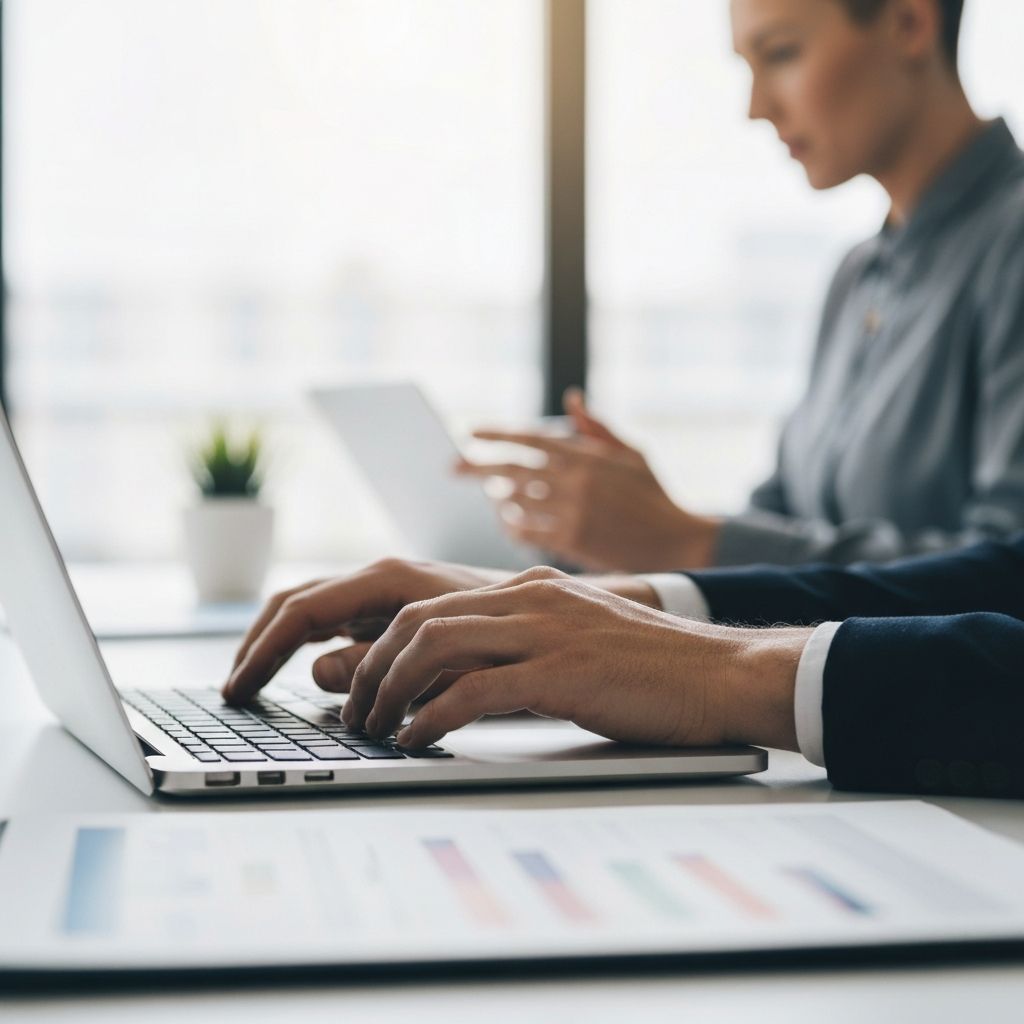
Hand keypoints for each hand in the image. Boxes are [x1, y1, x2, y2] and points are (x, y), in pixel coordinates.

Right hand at [222, 560, 509, 703]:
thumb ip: (382, 662)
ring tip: (253, 684)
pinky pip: (336, 621)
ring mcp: (385, 591)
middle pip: (297, 604)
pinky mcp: (394, 607)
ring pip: (313, 610)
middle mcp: (380, 579)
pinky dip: (308, 644)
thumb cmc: (507, 633)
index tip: (239, 689)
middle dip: (260, 644)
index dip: (264, 652)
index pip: (302, 611)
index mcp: (387, 581)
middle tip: (234, 690)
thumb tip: (316, 672)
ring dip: (279, 644)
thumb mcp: (448, 656)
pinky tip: (302, 672)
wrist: (551, 613)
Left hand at [341, 565, 805, 751]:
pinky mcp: (562, 672)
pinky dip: (432, 715)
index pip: (431, 606)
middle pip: (419, 620)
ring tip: (377, 728)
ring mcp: (546, 631)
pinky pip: (474, 689)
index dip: (383, 645)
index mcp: (530, 591)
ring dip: (391, 691)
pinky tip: (418, 739)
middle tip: (358, 711)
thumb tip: (464, 680)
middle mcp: (530, 600)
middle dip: (373, 667)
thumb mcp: (577, 641)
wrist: (723, 671)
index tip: (367, 684)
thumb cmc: (652, 669)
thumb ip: (523, 647)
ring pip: (435, 645)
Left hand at [455, 389, 720, 571]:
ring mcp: (572, 511)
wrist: (677, 542)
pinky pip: (527, 531)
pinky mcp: (572, 541)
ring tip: (490, 496)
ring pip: (515, 501)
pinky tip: (508, 522)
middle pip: (511, 469)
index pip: (531, 438)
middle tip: (453, 467)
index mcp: (588, 455)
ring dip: (497, 497)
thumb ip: (597, 428)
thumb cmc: (654, 495)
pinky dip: (512, 525)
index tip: (470, 432)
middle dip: (476, 467)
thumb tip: (571, 399)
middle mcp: (576, 481)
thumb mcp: (633, 454)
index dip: (496, 433)